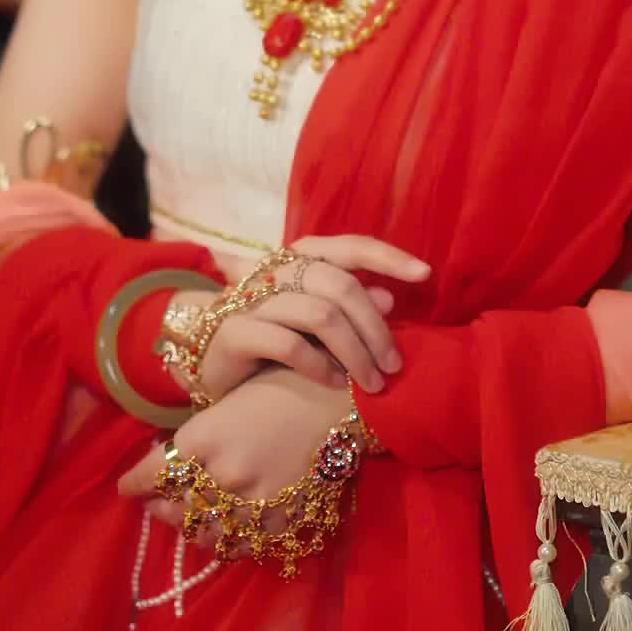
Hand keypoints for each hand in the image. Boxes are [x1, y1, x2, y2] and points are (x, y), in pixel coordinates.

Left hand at [119, 366, 356, 545]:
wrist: (342, 401)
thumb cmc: (285, 385)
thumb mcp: (231, 401)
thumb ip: (201, 434)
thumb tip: (174, 455)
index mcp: (204, 438)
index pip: (154, 474)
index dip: (135, 483)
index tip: (127, 486)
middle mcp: (221, 476)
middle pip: (174, 506)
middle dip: (159, 505)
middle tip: (154, 501)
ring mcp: (251, 505)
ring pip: (204, 532)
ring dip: (188, 526)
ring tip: (184, 518)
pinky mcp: (279, 524)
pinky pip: (241, 545)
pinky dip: (226, 540)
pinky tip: (223, 530)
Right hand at [181, 232, 428, 402]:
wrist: (206, 363)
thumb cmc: (272, 340)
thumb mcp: (314, 323)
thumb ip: (349, 308)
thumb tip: (392, 300)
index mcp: (300, 259)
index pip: (349, 246)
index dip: (388, 256)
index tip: (425, 274)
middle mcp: (276, 270)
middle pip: (340, 285)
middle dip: (375, 328)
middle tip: (394, 366)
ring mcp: (252, 299)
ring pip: (319, 314)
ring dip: (355, 352)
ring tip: (371, 383)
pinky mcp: (234, 332)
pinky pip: (288, 344)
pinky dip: (318, 365)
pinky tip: (333, 384)